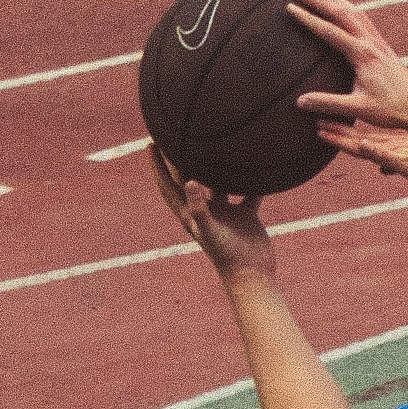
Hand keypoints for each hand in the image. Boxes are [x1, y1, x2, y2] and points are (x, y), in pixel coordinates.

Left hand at [152, 152, 273, 279]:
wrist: (251, 275)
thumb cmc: (226, 256)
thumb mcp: (209, 230)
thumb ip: (199, 207)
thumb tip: (190, 181)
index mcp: (189, 214)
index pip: (167, 185)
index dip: (157, 166)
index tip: (150, 143)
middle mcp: (205, 211)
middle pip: (188, 180)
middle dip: (179, 160)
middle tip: (175, 134)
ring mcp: (225, 213)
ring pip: (218, 184)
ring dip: (215, 167)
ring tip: (214, 143)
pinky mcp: (245, 216)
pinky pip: (248, 193)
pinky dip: (251, 182)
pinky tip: (257, 165)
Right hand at [288, 0, 407, 179]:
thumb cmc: (390, 110)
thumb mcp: (357, 109)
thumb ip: (328, 103)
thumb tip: (299, 102)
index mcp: (363, 55)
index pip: (330, 31)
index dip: (308, 18)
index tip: (291, 7)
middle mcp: (371, 43)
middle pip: (342, 12)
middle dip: (317, 0)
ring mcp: (379, 42)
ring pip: (354, 12)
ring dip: (334, 0)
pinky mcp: (383, 46)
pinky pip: (364, 20)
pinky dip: (349, 9)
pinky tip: (342, 11)